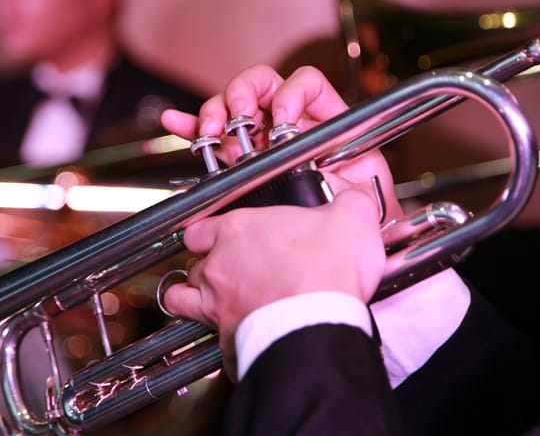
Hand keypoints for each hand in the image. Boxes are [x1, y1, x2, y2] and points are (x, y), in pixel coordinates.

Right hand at [161, 65, 403, 220]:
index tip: (283, 120)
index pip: (307, 83)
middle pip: (263, 83)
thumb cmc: (355, 218)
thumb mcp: (365, 198)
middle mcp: (290, 125)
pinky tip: (177, 122)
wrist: (335, 246)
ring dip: (216, 111)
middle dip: (245, 93)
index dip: (292, 93)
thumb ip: (361, 186)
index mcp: (324, 124)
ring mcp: (262, 138)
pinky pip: (212, 135)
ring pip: (233, 104)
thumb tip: (354, 185)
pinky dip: (191, 126)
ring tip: (211, 132)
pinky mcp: (239, 158)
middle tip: (240, 118)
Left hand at [163, 186, 385, 374]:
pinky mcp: (228, 341)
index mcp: (238, 230)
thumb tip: (356, 197)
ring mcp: (218, 306)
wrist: (318, 325)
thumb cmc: (325, 272)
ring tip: (212, 301)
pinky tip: (236, 338)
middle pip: (194, 264)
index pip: (199, 227)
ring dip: (194, 300)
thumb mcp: (350, 219)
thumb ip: (350, 202)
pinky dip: (221, 339)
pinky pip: (213, 341)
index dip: (207, 232)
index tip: (217, 235)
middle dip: (208, 267)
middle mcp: (219, 267)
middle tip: (228, 270)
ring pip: (183, 300)